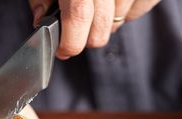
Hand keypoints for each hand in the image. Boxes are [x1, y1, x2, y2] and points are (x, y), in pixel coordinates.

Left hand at [29, 0, 160, 58]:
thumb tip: (41, 20)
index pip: (78, 15)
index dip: (71, 41)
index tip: (64, 51)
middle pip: (101, 26)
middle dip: (87, 38)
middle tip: (78, 32)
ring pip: (119, 21)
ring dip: (106, 23)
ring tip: (97, 7)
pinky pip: (139, 10)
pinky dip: (127, 11)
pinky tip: (116, 0)